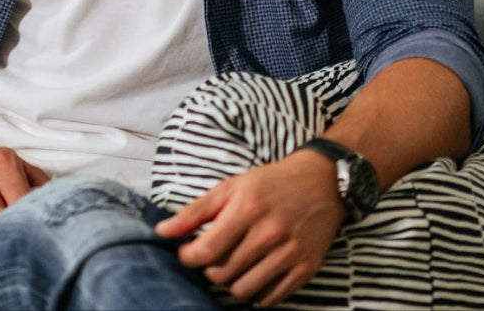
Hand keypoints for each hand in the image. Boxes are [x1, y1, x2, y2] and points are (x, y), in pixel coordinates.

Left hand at [154, 150, 344, 306]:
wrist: (321, 184)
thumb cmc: (269, 184)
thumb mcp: (229, 187)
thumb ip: (195, 211)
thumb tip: (163, 231)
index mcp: (246, 209)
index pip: (208, 249)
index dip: (189, 257)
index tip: (187, 253)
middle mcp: (269, 234)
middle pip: (223, 273)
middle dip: (209, 268)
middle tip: (213, 256)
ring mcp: (290, 254)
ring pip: (244, 290)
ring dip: (232, 282)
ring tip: (233, 264)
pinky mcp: (306, 270)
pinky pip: (271, 298)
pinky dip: (257, 291)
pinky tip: (255, 272)